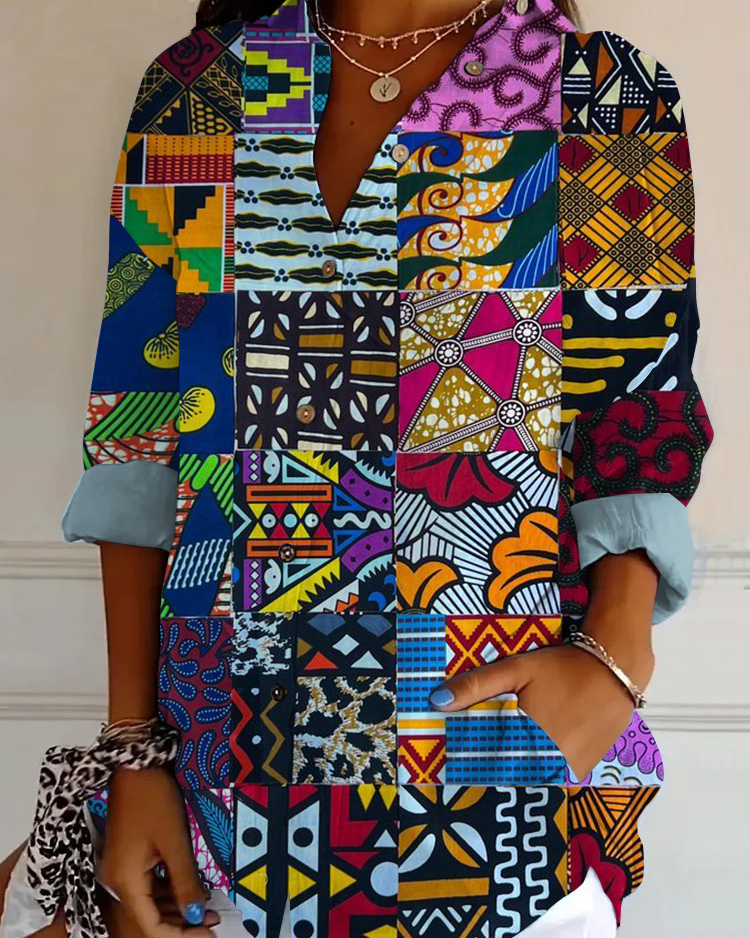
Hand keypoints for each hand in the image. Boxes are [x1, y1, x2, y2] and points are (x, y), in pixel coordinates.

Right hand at [99, 768, 218, 937]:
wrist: (135, 764)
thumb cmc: (154, 800)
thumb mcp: (175, 842)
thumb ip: (185, 882)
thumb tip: (195, 915)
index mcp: (125, 882)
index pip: (151, 926)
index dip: (180, 935)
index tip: (208, 933)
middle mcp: (118, 881)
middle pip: (149, 916)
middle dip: (181, 922)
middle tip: (213, 921)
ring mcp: (121, 868)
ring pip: (149, 900)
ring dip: (176, 907)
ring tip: (207, 908)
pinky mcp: (128, 855)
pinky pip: (147, 883)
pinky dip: (168, 890)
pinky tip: (190, 889)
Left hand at [430, 640, 653, 780]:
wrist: (613, 670)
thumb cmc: (561, 668)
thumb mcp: (516, 669)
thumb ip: (477, 686)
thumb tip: (437, 701)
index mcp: (524, 742)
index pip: (486, 767)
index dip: (469, 764)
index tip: (454, 764)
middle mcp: (546, 764)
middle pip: (508, 775)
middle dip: (493, 767)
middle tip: (476, 757)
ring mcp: (566, 773)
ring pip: (530, 780)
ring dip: (517, 770)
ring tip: (507, 753)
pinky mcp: (580, 773)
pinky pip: (551, 779)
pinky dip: (539, 769)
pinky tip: (532, 753)